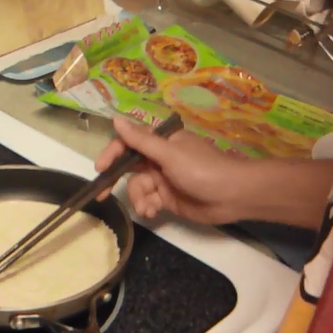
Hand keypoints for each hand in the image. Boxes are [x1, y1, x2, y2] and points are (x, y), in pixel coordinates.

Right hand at [95, 116, 243, 224]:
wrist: (233, 196)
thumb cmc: (202, 170)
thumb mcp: (169, 154)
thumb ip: (141, 140)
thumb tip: (115, 119)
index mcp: (162, 142)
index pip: (129, 143)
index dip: (112, 154)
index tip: (100, 168)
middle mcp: (160, 158)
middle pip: (129, 166)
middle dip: (116, 180)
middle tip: (102, 194)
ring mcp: (164, 179)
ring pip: (137, 187)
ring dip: (138, 198)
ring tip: (147, 208)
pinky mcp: (168, 198)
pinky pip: (148, 200)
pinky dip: (147, 207)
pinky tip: (153, 213)